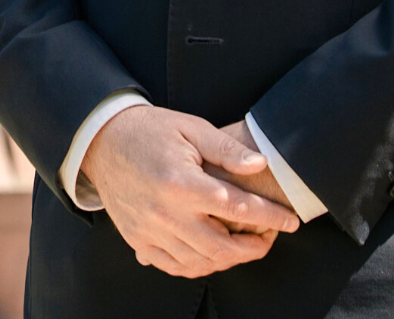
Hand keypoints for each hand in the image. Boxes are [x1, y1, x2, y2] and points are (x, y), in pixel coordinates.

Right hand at [79, 105, 298, 278]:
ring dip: (228, 260)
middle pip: (222, 247)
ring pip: (199, 262)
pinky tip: (212, 254)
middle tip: (269, 238)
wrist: (102, 141)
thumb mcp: (192, 128)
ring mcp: (149, 231)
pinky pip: (173, 266)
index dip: (271, 217)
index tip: (291, 221)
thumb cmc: (152, 130)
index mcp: (183, 183)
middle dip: (254, 247)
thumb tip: (261, 164)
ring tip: (244, 246)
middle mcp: (166, 213)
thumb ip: (227, 149)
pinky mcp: (138, 240)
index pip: (239, 208)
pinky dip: (197, 266)